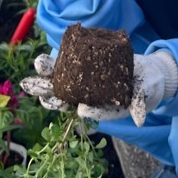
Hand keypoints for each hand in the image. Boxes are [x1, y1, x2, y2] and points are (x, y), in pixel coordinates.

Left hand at [22, 51, 177, 126]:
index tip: (73, 105)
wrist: (146, 74)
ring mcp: (84, 82)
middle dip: (47, 92)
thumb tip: (139, 119)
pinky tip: (46, 58)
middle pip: (64, 97)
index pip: (85, 110)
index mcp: (101, 108)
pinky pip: (68, 65)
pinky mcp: (84, 66)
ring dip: (46, 75)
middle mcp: (88, 97)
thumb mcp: (146, 97)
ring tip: (37, 65)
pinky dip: (57, 61)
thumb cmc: (146, 89)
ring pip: (61, 81)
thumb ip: (141, 105)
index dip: (75, 108)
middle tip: (30, 85)